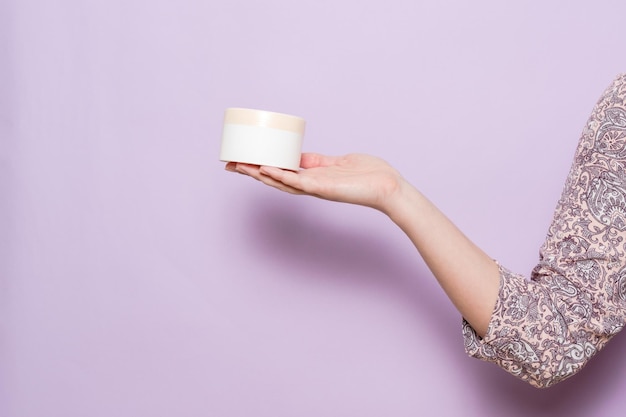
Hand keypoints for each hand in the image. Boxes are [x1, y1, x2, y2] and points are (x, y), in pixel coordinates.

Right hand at [225, 153, 405, 212]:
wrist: (388, 187)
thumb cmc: (368, 175)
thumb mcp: (337, 162)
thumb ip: (318, 162)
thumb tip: (300, 158)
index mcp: (311, 177)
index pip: (280, 172)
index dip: (259, 167)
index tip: (241, 161)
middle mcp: (309, 185)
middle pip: (273, 179)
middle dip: (251, 172)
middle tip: (229, 164)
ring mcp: (314, 187)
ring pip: (280, 182)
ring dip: (258, 175)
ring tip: (238, 166)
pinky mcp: (322, 187)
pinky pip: (296, 181)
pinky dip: (279, 175)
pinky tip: (264, 169)